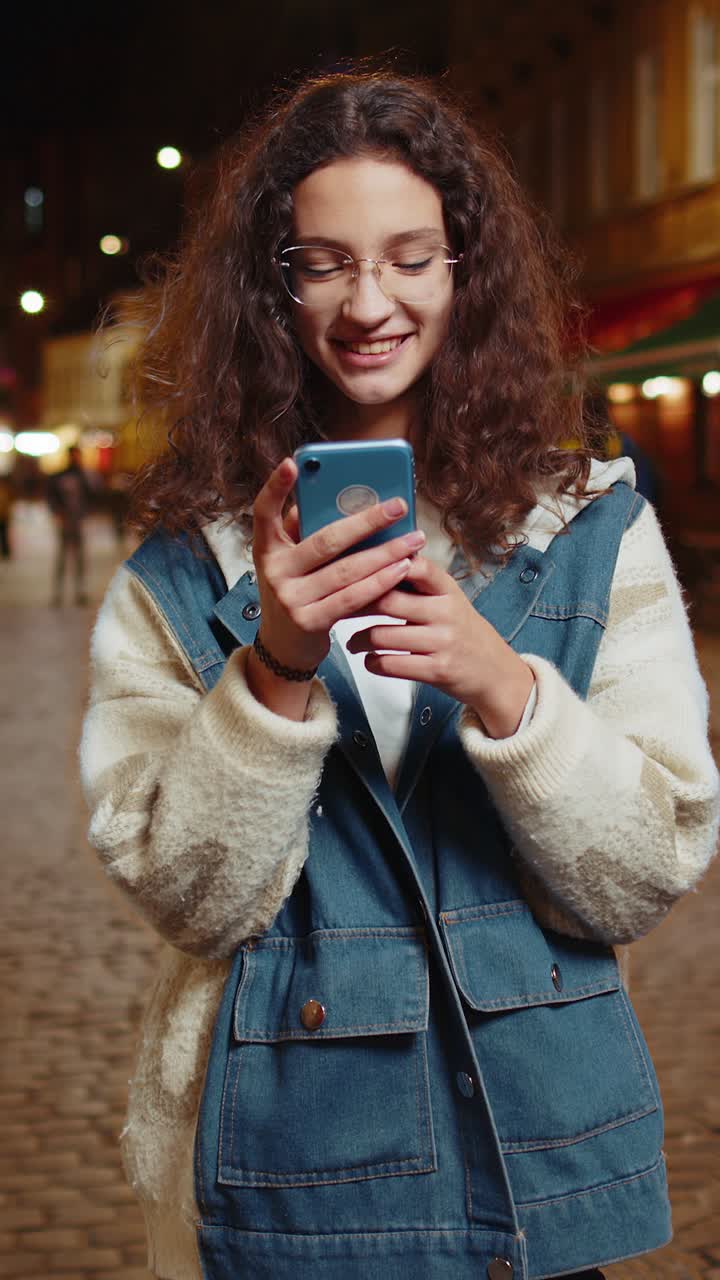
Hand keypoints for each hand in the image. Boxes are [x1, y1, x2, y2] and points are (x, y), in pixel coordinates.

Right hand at [251, 458, 426, 673]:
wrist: (284, 647)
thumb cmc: (296, 591)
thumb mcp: (291, 561)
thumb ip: (305, 531)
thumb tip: (333, 497)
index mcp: (267, 549)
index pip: (263, 512)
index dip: (275, 487)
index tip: (292, 463)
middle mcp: (274, 571)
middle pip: (325, 540)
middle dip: (367, 521)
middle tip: (399, 506)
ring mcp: (290, 598)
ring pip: (346, 570)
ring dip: (384, 553)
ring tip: (413, 540)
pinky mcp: (309, 622)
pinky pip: (352, 598)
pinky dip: (380, 582)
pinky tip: (402, 569)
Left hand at [347, 555, 534, 738]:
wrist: (495, 674)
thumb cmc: (464, 634)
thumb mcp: (450, 602)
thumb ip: (420, 585)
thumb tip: (377, 562)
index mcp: (448, 590)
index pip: (414, 565)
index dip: (381, 565)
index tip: (356, 569)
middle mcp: (446, 612)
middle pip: (387, 600)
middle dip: (356, 604)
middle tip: (339, 608)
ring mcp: (442, 642)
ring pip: (383, 635)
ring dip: (359, 639)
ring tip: (352, 641)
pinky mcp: (437, 670)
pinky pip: (391, 664)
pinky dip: (373, 663)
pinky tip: (370, 660)